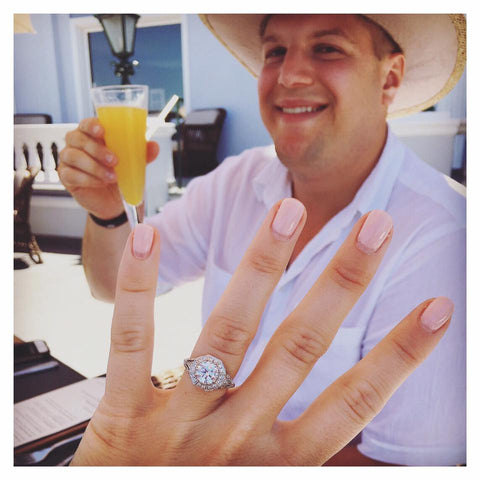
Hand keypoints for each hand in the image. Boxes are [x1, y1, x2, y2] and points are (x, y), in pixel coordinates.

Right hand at [58, 118, 158, 218]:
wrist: (115, 202)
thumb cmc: (121, 176)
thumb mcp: (134, 165)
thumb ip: (142, 154)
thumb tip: (154, 146)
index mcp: (92, 135)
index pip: (86, 123)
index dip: (92, 125)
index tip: (102, 131)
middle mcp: (77, 144)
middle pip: (77, 138)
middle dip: (97, 149)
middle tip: (114, 161)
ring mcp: (68, 160)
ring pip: (73, 156)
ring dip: (94, 166)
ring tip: (111, 177)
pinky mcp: (66, 177)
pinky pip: (70, 174)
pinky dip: (87, 179)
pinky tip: (100, 183)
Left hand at [71, 200, 451, 465]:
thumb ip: (297, 450)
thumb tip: (345, 418)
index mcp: (277, 462)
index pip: (352, 403)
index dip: (399, 356)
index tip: (436, 309)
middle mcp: (237, 440)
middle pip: (301, 347)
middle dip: (343, 283)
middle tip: (374, 225)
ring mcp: (179, 425)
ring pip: (229, 331)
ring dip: (262, 264)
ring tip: (289, 211)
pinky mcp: (124, 416)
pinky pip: (131, 341)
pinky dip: (140, 285)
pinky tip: (150, 233)